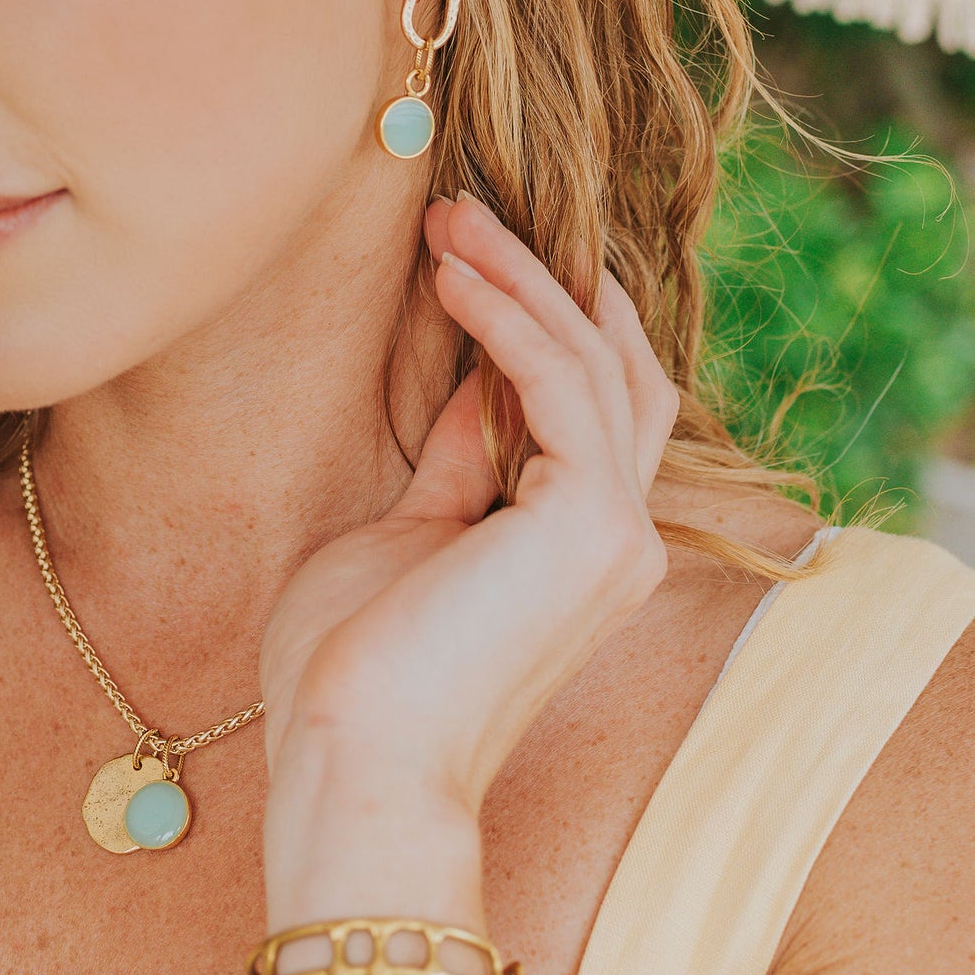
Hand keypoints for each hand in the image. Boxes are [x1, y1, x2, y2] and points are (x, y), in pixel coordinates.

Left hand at [257, 196, 679, 901]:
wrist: (353, 765)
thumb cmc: (355, 673)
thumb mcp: (406, 535)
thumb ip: (458, 460)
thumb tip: (474, 380)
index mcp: (583, 547)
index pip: (594, 401)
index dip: (545, 316)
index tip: (468, 251)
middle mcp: (622, 538)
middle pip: (616, 365)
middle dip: (544, 277)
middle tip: (461, 210)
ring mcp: (617, 533)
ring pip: (596, 360)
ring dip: (521, 277)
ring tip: (448, 220)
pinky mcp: (589, 524)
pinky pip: (564, 383)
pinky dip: (512, 319)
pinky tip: (452, 277)